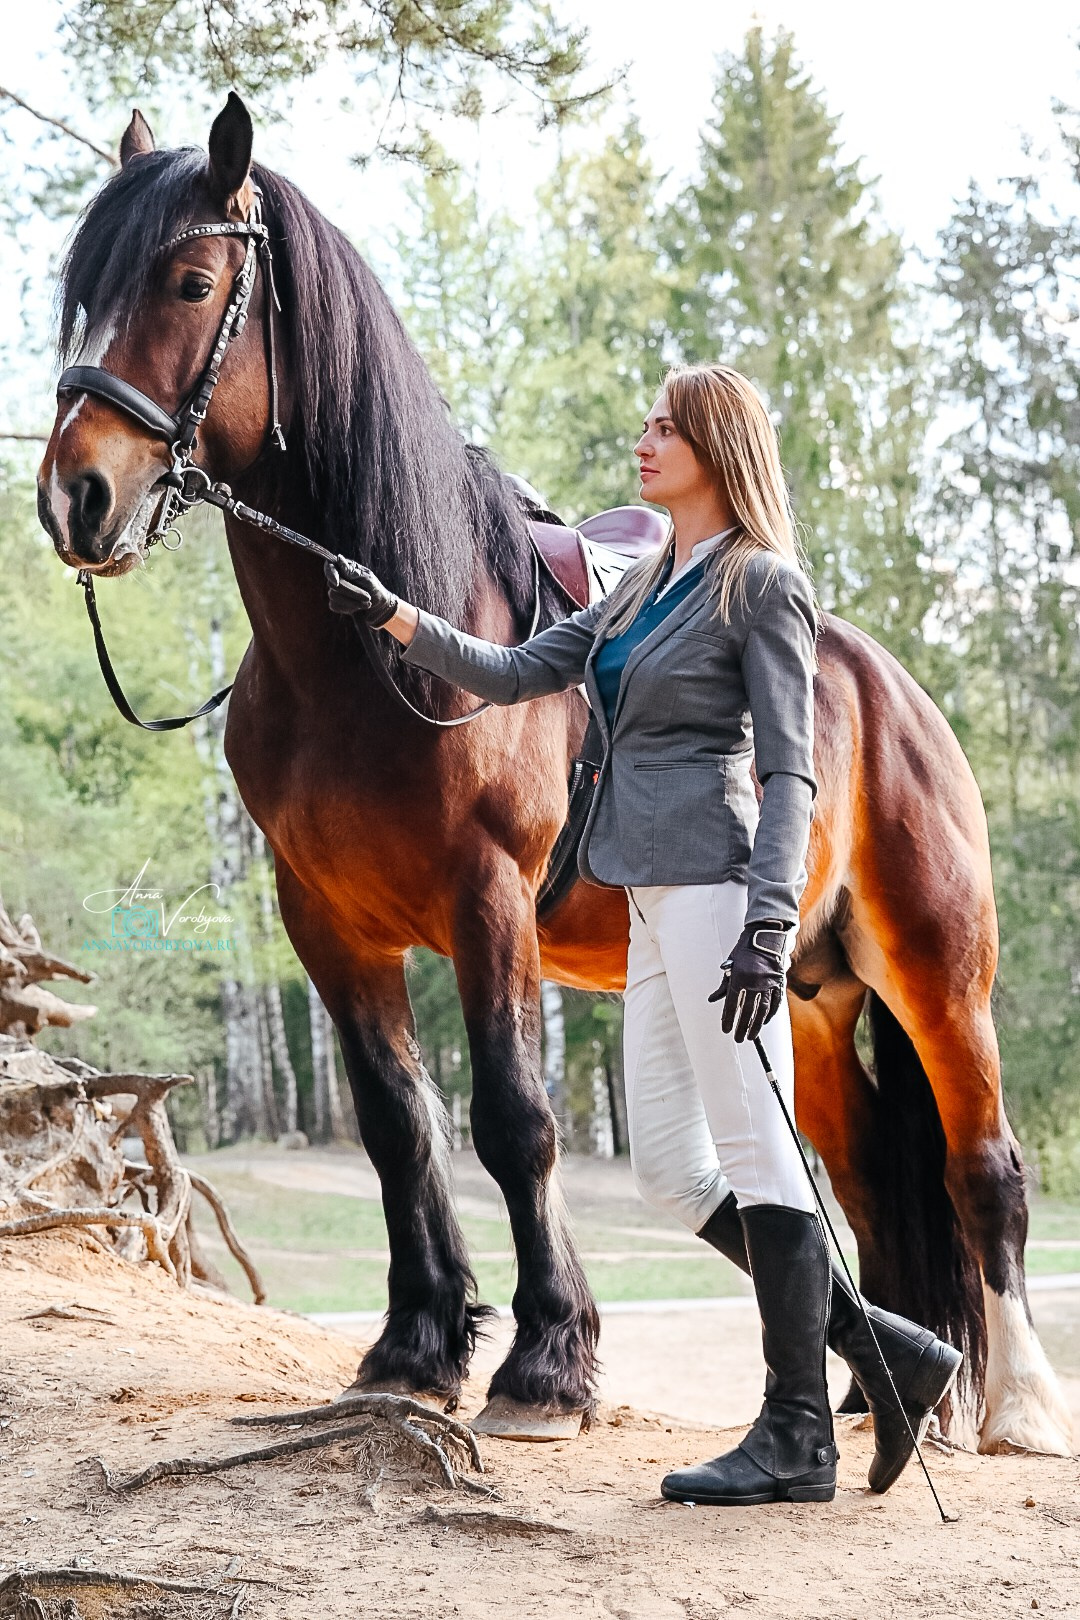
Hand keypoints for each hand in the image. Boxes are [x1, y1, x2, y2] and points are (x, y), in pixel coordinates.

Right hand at [324, 556, 398, 626]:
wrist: (378, 605)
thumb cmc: (373, 587)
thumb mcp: (367, 577)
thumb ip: (353, 571)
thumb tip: (339, 558)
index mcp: (343, 568)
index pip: (329, 566)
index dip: (331, 573)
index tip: (337, 582)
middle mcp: (336, 578)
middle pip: (333, 584)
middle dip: (351, 592)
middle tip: (368, 597)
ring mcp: (334, 591)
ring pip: (333, 596)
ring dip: (353, 601)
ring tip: (367, 602)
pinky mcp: (334, 604)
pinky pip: (335, 606)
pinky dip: (349, 608)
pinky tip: (359, 607)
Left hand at [708, 921, 790, 1042]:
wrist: (765, 934)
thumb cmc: (744, 949)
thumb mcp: (731, 964)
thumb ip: (724, 985)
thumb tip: (714, 1000)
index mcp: (740, 977)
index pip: (732, 1004)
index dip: (728, 1019)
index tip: (726, 1029)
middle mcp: (755, 982)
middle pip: (748, 1011)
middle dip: (742, 1027)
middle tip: (738, 1039)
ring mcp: (769, 983)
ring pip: (763, 1010)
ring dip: (757, 1025)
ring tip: (751, 1036)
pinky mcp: (780, 982)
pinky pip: (776, 1002)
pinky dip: (771, 1013)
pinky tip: (765, 1021)